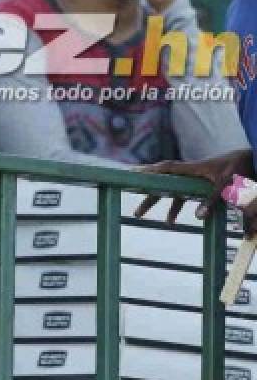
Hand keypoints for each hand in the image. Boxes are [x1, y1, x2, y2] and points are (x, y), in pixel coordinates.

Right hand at [134, 150, 254, 229]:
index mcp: (192, 169)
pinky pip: (182, 196)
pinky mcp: (200, 185)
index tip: (133, 174)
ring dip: (160, 203)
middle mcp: (189, 173)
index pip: (166, 169)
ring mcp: (194, 179)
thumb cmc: (237, 168)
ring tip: (149, 216)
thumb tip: (197, 217)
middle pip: (163, 184)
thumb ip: (211, 200)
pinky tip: (172, 219)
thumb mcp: (225, 185)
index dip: (150, 171)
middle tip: (134, 207)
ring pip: (171, 192)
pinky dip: (175, 206)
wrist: (248, 160)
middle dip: (148, 195)